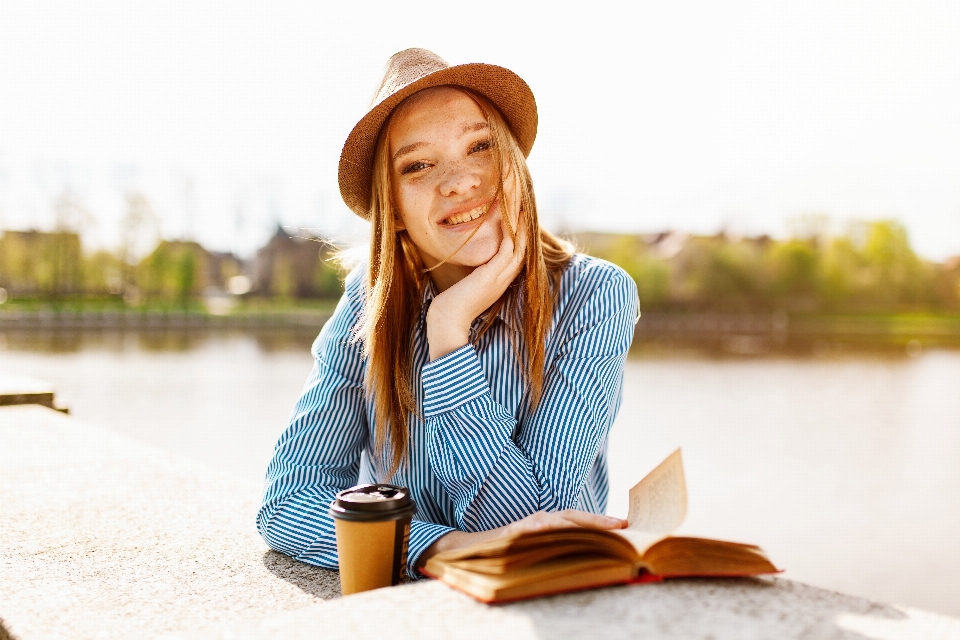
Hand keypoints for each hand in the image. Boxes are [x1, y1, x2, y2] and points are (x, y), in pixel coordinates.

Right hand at [416, 510, 626, 568]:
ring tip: (598, 529)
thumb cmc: (511, 550)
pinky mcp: (509, 536)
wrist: (473, 550)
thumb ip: (559, 543)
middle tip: (622, 526)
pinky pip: (526, 532)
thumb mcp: (539, 545)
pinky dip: (537, 530)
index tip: (627, 524)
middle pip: (572, 517)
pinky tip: (548, 529)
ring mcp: (524, 527)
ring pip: (553, 522)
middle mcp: (539, 520)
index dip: (602, 520)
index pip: (579, 519)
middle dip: (598, 521)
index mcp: (549, 523)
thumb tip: (592, 550)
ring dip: (575, 525)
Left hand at [426, 206, 526, 360]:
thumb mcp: (469, 284)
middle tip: (524, 206)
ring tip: (520, 205)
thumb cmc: (453, 304)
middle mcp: (505, 278)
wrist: (448, 320)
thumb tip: (471, 263)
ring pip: (519, 245)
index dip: (520, 236)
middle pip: (523, 247)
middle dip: (525, 227)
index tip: (518, 218)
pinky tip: (508, 216)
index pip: (517, 254)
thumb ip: (475, 273)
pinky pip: (508, 247)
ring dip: (521, 225)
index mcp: (501, 280)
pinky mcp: (493, 275)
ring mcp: (501, 277)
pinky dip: (510, 232)